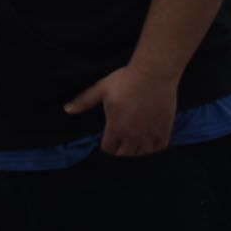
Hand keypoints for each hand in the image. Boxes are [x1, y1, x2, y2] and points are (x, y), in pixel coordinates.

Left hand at [62, 53, 180, 156]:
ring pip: (141, 155)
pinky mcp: (163, 132)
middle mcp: (132, 136)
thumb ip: (84, 102)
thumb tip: (67, 109)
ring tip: (133, 146)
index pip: (108, 149)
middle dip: (119, 153)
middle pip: (124, 156)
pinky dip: (153, 149)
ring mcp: (149, 135)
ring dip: (136, 152)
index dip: (106, 148)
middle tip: (119, 146)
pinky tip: (150, 143)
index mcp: (115, 128)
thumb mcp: (101, 89)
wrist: (153, 75)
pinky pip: (158, 149)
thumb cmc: (125, 80)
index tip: (107, 143)